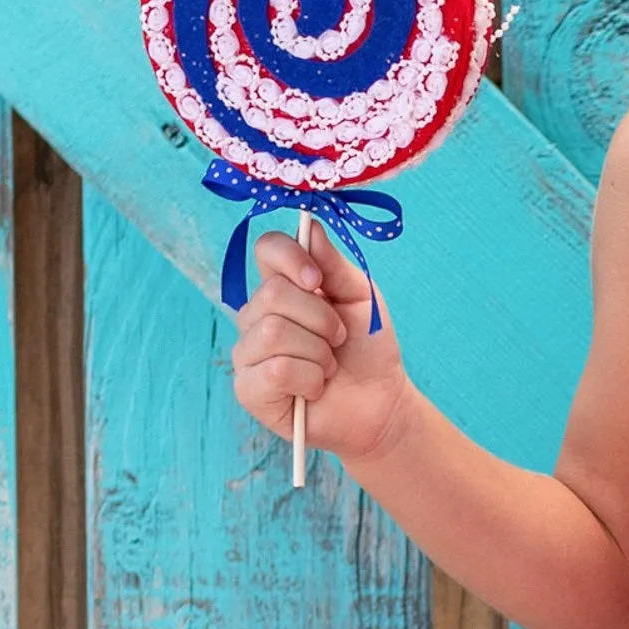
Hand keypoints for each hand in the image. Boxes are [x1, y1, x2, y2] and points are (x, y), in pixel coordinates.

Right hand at [230, 226, 413, 466]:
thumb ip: (334, 264)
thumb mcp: (360, 297)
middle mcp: (257, 315)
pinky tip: (315, 388)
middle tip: (338, 337)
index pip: (266, 248)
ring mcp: (248, 352)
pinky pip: (276, 370)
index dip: (290, 256)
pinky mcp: (249, 390)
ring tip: (328, 365)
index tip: (317, 279)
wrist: (380, 403)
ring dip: (317, 352)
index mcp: (283, 285)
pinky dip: (310, 379)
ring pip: (273, 332)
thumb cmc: (367, 348)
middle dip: (320, 318)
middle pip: (272, 293)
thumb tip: (310, 224)